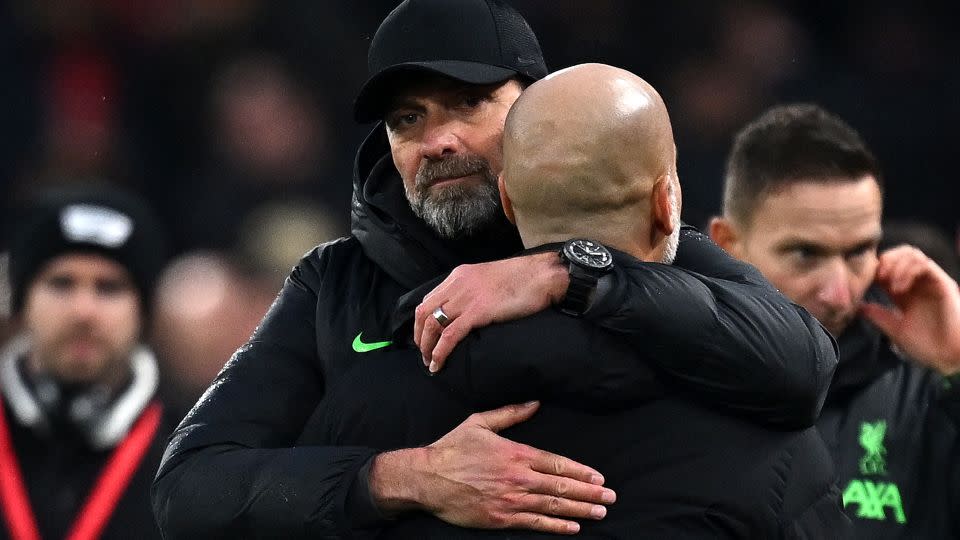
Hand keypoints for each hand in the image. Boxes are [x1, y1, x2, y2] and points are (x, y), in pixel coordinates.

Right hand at [370, 401, 614, 533]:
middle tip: (610, 497)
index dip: (581, 472)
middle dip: (589, 492)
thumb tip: (535, 403)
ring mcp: (510, 500)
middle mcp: (517, 478)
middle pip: (561, 487)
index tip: (599, 477)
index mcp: (515, 453)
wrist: (427, 477)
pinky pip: (535, 524)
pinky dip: (556, 526)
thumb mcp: (480, 422)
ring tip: (600, 512)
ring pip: (552, 506)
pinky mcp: (501, 518)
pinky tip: (573, 527)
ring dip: (580, 510)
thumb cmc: (452, 448)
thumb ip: (510, 413)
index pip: (556, 464)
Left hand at [414, 252, 568, 371]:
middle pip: (424, 312)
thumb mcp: (489, 279)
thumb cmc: (524, 279)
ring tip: (429, 362)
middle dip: (420, 336)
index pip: (429, 298)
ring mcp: (466, 298)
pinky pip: (450, 335)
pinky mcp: (478, 312)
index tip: (425, 336)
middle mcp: (457, 284)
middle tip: (424, 354)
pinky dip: (440, 352)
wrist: (542, 275)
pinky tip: (438, 363)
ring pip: (433, 324)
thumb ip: (475, 291)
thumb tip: (469, 311)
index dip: (423, 321)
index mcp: (460, 275)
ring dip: (427, 347)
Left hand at [860, 245, 959, 374]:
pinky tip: (898, 287)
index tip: (864, 281)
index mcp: (906, 292)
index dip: (875, 268)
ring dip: (895, 264)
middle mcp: (918, 284)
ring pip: (912, 254)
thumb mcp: (895, 330)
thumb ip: (878, 316)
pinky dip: (908, 270)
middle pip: (901, 254)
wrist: (949, 357)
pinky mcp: (943, 283)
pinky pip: (925, 264)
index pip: (889, 267)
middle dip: (885, 260)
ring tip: (888, 283)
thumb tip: (857, 306)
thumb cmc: (927, 346)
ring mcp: (931, 282)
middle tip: (876, 276)